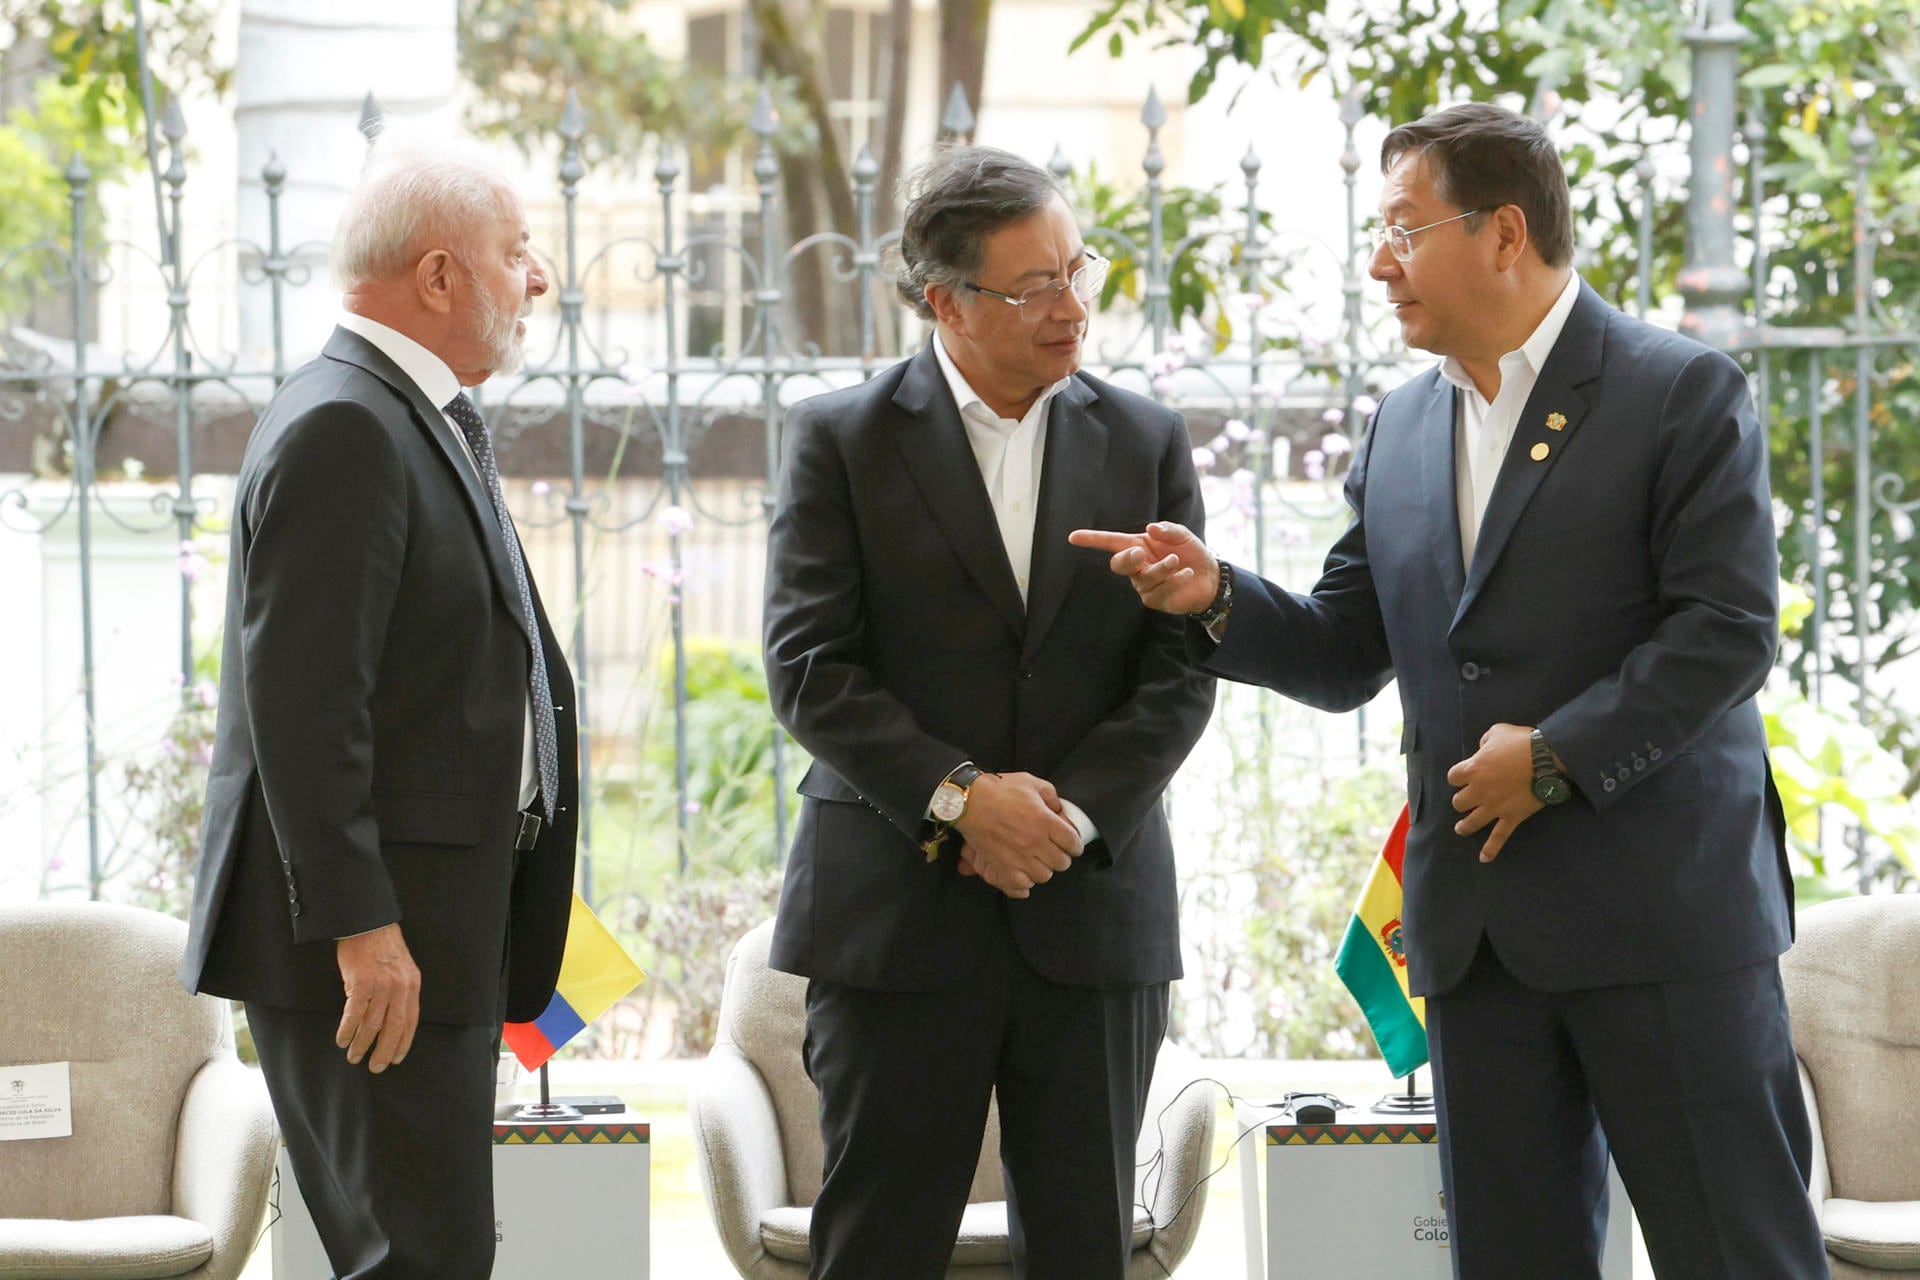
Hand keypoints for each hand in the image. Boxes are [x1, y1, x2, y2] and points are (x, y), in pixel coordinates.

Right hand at [334, 923, 420, 1072]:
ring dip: (362, 1044)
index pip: (411, 1022)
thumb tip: (393, 1020)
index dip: (403, 1043)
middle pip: (393, 1028)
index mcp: (412, 985)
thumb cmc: (383, 947)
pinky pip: (353, 1014)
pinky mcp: (360, 984)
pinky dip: (347, 1030)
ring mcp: (380, 986)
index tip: (396, 1058)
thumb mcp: (402, 968)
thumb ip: (401, 992)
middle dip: (384, 1051)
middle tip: (376, 1067)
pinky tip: (342, 1040)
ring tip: (354, 1056)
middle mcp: (399, 988)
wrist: (368, 924)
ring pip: (372, 1025)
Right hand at [952, 772, 1081, 898]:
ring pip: (1044, 876)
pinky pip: (1022, 884)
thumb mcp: (1030, 782)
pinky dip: (1025, 881)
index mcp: (1045, 821)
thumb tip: (1058, 807)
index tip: (1070, 844)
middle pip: (1062, 863)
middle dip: (1060, 857)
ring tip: (1037, 861)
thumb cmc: (999, 789)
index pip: (1074, 843)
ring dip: (1043, 869)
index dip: (1075, 845)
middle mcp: (1035, 842)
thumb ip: (1050, 794)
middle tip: (1053, 851)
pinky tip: (1023, 871)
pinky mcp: (1003, 866)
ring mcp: (1019, 856)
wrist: (969, 801)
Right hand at [1068, 522, 1218, 614]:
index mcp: (1138, 546)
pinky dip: (1174, 580)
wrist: (1211, 577)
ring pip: (1143, 578)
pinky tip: (1187, 574)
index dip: (1092, 540)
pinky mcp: (1156, 600)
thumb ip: (1167, 529)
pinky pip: (1159, 592)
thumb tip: (1150, 528)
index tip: (1073, 537)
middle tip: (1140, 552)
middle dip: (1126, 558)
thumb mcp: (1182, 535)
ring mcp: (1144, 585)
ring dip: (1161, 568)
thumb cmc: (1191, 553)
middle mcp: (1137, 567)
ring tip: (1177, 561)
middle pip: (1118, 565)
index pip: (1110, 543)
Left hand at [1446, 723, 1544, 862]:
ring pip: (1472, 822)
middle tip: (1466, 800)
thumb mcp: (1498, 731)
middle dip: (1462, 800)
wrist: (1547, 758)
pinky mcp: (1511, 817)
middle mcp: (1479, 790)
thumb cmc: (1522, 741)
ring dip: (1465, 826)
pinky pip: (1498, 837)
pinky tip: (1484, 858)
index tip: (1463, 776)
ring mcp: (1494, 806)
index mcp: (1473, 769)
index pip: (1453, 777)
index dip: (1458, 776)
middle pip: (1459, 802)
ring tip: (1461, 828)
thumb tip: (1483, 749)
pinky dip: (1491, 849)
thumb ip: (1485, 741)